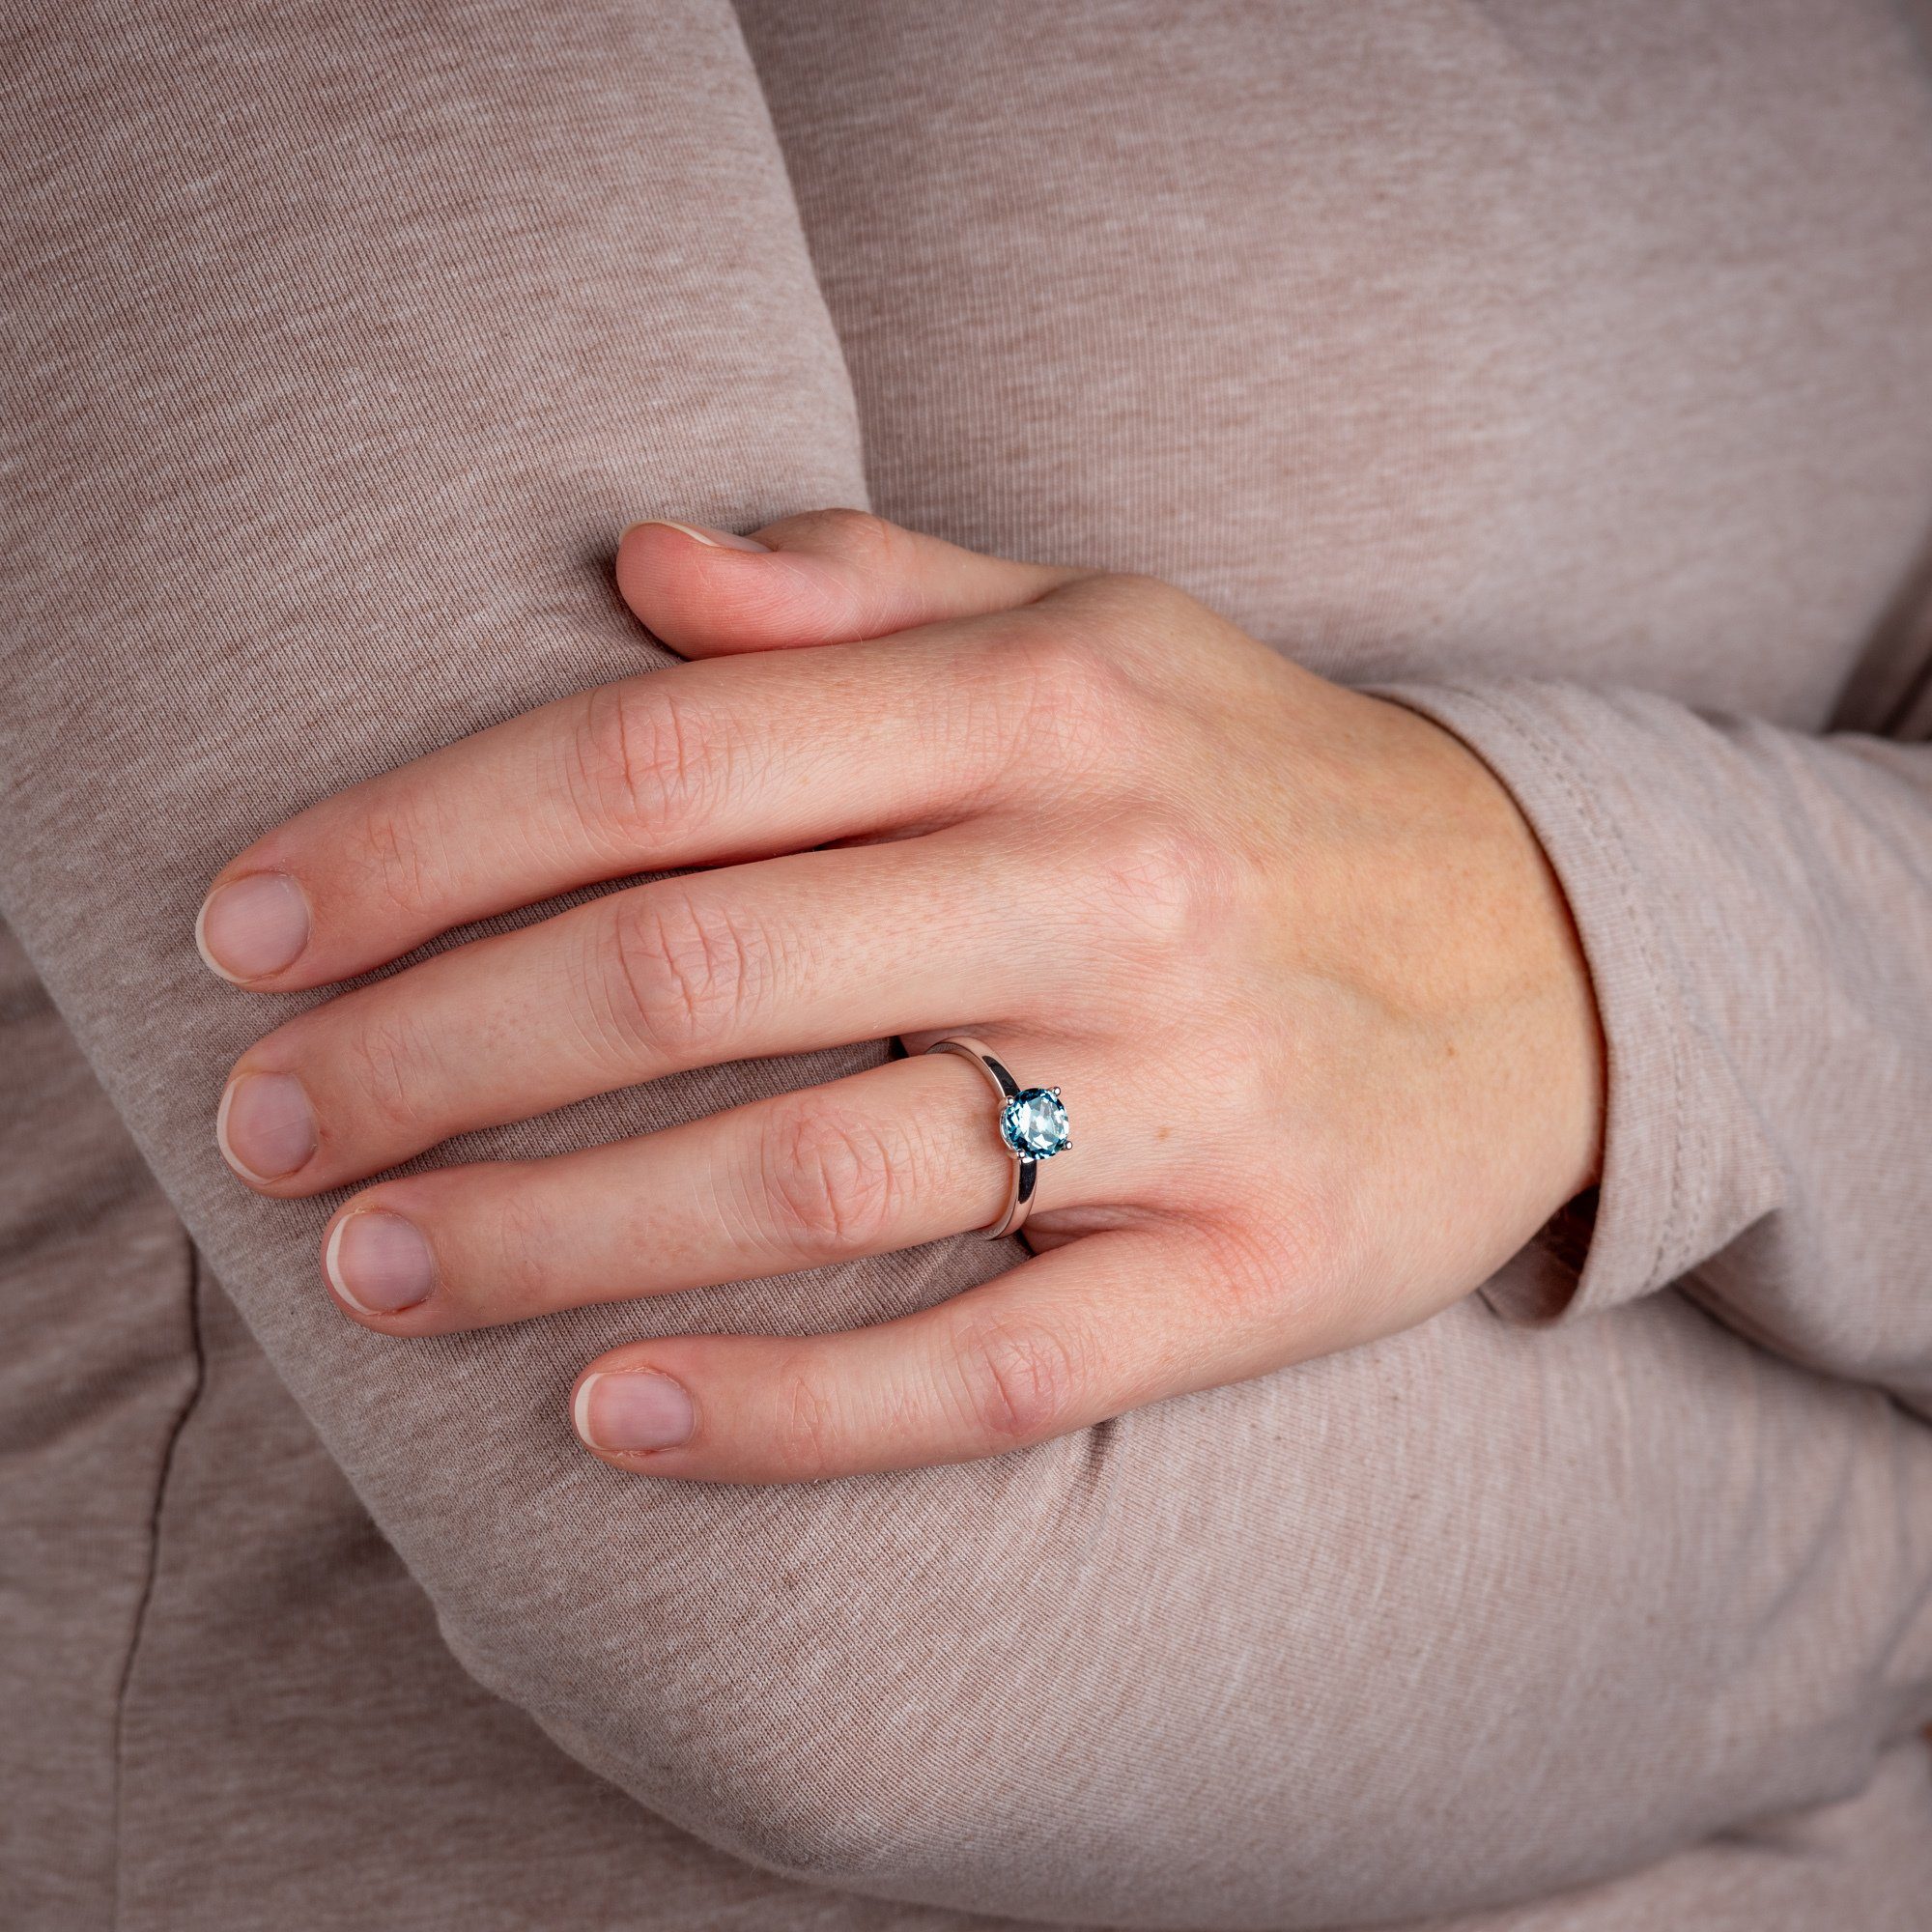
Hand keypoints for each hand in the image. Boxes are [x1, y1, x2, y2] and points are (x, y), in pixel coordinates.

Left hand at [198, 511, 1603, 1481]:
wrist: (1561, 947)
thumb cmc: (1260, 784)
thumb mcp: (1094, 628)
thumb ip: (863, 589)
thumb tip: (635, 565)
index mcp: (1046, 701)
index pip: (656, 757)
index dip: (415, 845)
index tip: (249, 931)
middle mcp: (1111, 880)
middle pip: (688, 967)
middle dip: (425, 1054)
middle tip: (264, 1132)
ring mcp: (1195, 1092)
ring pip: (813, 1177)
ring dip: (554, 1236)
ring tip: (381, 1274)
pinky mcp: (1258, 1271)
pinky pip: (991, 1368)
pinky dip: (787, 1409)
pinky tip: (615, 1419)